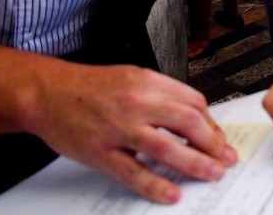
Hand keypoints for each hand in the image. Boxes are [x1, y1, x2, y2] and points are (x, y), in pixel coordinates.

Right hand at [28, 62, 236, 204]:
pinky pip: (134, 172)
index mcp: (147, 82)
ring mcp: (118, 128)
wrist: (47, 92)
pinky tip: (171, 193)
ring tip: (211, 174)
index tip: (219, 140)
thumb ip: (160, 94)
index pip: (192, 102)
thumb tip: (192, 117)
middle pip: (187, 122)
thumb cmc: (88, 87)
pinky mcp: (101, 152)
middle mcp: (136, 102)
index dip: (211, 124)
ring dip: (195, 163)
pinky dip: (156, 185)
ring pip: (166, 147)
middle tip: (225, 159)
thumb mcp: (131, 78)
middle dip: (212, 143)